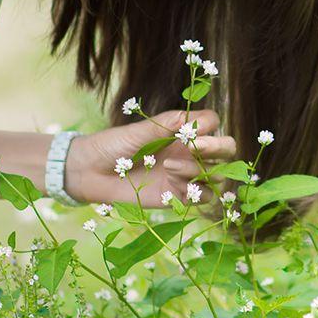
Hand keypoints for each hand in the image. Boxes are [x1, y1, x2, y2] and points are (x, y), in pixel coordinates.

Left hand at [64, 108, 238, 210]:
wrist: (90, 173)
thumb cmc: (112, 145)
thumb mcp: (138, 130)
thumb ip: (166, 125)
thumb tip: (194, 120)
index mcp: (181, 130)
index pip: (212, 123)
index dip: (210, 128)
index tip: (192, 134)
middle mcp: (188, 151)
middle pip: (226, 149)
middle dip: (217, 148)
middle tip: (192, 149)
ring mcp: (186, 174)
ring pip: (216, 174)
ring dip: (199, 170)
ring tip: (169, 167)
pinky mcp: (179, 196)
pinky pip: (204, 197)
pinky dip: (195, 192)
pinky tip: (171, 185)